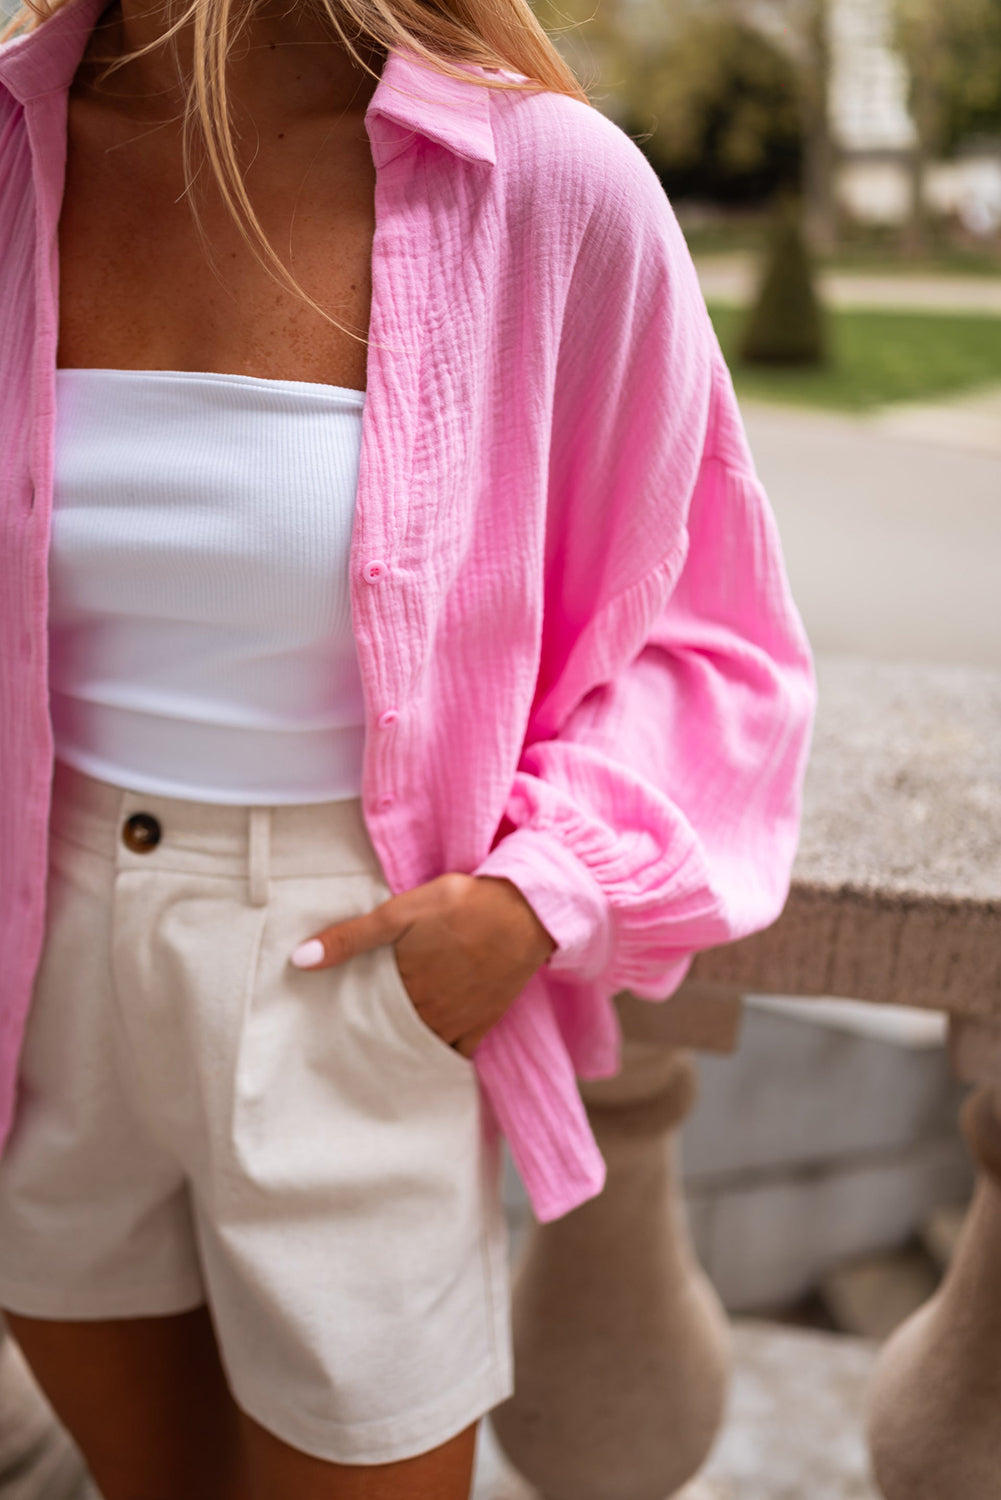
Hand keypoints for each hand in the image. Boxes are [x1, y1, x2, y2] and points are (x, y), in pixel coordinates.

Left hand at [288, 874, 556, 1056]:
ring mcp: (457, 1021)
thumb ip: (352, 937)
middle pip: (389, 1036)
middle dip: (367, 1043)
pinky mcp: (483, 1022)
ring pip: (418, 1049)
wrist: (527, 910)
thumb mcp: (401, 911)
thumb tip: (299, 959)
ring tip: (375, 1063)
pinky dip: (438, 1063)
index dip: (343, 1024)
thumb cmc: (463, 904)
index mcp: (404, 985)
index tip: (321, 1035)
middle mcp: (428, 1011)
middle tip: (342, 1055)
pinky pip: (457, 1055)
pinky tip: (423, 1069)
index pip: (363, 1015)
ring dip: (398, 1055)